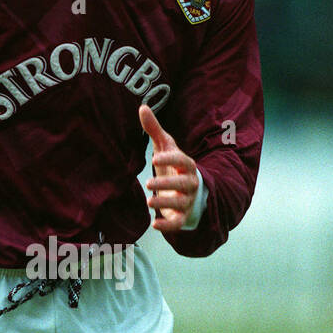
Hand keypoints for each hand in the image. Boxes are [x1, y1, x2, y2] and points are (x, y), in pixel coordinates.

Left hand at [139, 105, 198, 232]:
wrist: (191, 193)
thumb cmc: (175, 167)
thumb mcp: (166, 147)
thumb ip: (155, 129)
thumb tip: (142, 106)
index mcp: (187, 166)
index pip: (184, 161)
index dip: (172, 159)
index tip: (155, 158)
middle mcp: (189, 184)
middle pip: (184, 184)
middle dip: (167, 184)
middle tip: (148, 183)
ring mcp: (187, 201)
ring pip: (181, 204)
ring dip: (165, 204)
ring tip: (149, 202)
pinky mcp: (182, 217)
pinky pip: (178, 223)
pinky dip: (168, 226)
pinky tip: (154, 225)